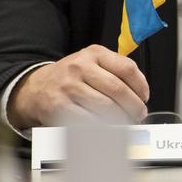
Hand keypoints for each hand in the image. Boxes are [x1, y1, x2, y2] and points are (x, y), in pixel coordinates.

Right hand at [7, 45, 149, 129]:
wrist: (36, 87)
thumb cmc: (73, 78)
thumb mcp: (93, 63)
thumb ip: (117, 73)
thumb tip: (140, 96)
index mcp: (94, 53)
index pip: (127, 68)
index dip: (141, 86)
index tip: (144, 98)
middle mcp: (80, 67)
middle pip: (118, 90)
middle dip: (134, 106)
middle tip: (138, 115)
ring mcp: (68, 86)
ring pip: (106, 107)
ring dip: (121, 119)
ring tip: (126, 122)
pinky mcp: (59, 106)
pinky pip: (89, 120)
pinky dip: (103, 127)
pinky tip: (109, 128)